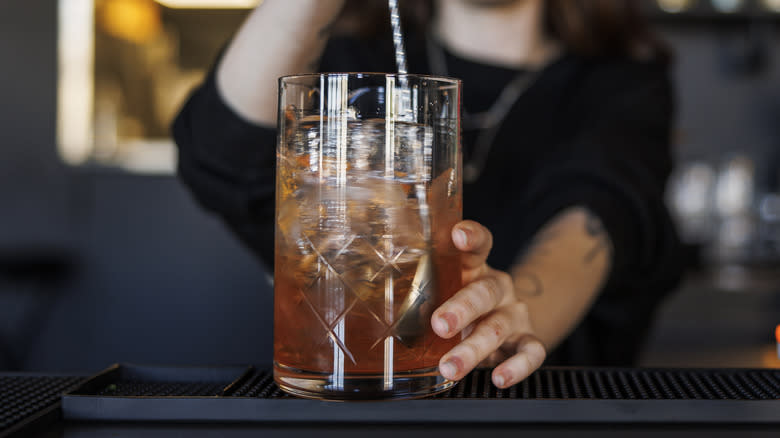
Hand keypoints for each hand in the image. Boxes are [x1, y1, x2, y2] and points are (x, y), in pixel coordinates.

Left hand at [431, 220, 546, 387]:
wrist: (505, 322)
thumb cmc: (461, 303)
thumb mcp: (443, 291)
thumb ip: (423, 294)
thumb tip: (383, 310)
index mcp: (475, 267)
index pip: (478, 244)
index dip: (471, 236)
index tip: (457, 235)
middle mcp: (498, 287)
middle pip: (484, 292)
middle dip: (461, 309)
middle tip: (440, 324)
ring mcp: (514, 313)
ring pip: (498, 327)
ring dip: (473, 349)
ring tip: (449, 366)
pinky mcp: (527, 338)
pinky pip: (531, 352)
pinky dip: (517, 367)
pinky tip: (498, 378)